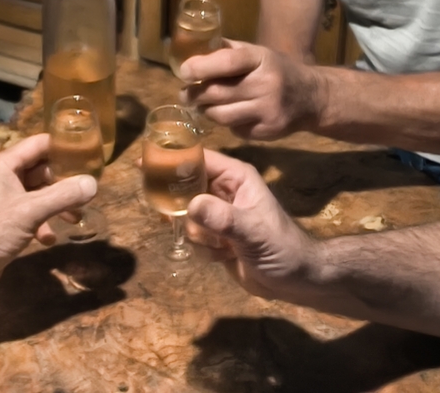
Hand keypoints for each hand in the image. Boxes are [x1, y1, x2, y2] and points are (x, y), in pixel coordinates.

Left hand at [0, 134, 97, 293]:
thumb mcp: (32, 211)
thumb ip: (63, 195)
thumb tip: (93, 183)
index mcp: (2, 164)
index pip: (38, 144)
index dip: (63, 148)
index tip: (87, 157)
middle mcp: (1, 175)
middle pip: (40, 169)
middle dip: (62, 183)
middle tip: (84, 194)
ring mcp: (2, 196)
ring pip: (37, 192)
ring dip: (55, 205)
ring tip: (74, 219)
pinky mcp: (4, 216)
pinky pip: (30, 210)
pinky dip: (42, 221)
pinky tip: (48, 238)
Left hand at [179, 40, 322, 139]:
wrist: (312, 98)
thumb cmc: (276, 70)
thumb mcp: (257, 53)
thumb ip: (227, 51)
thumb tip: (192, 50)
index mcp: (261, 59)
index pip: (227, 62)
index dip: (201, 67)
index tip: (183, 72)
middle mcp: (266, 85)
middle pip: (218, 93)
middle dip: (195, 94)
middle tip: (185, 93)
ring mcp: (268, 111)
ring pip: (221, 115)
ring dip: (206, 110)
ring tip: (203, 104)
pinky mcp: (268, 132)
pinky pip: (234, 129)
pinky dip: (226, 123)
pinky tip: (229, 114)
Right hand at [185, 149, 316, 299]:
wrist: (295, 281)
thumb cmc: (282, 248)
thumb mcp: (253, 232)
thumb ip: (223, 218)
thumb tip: (190, 206)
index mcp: (235, 177)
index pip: (198, 158)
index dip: (172, 159)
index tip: (144, 163)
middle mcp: (224, 191)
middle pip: (185, 186)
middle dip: (180, 206)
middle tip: (170, 217)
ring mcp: (218, 214)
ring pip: (186, 216)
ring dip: (198, 234)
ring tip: (220, 246)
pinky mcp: (215, 236)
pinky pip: (193, 235)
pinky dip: (203, 249)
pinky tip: (223, 256)